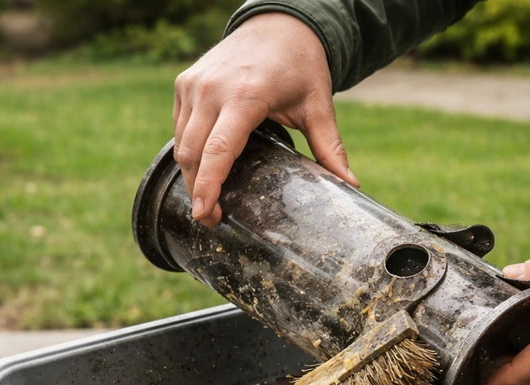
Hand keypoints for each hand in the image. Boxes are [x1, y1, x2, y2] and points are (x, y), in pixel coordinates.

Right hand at [173, 13, 358, 226]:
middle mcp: (213, 89)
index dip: (208, 186)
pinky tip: (204, 165)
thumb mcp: (318, 104)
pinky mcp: (184, 83)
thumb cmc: (299, 64)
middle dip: (197, 190)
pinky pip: (179, 127)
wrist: (278, 22)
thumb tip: (350, 185)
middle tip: (209, 217)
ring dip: (190, 174)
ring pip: (181, 143)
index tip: (204, 212)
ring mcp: (194, 85)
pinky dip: (188, 150)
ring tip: (206, 197)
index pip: (219, 150)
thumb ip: (329, 146)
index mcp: (245, 96)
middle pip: (192, 153)